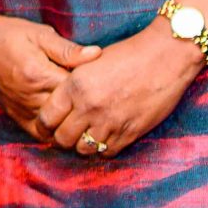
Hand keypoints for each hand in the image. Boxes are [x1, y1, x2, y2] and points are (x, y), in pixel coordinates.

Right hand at [0, 0, 100, 137]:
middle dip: (87, 112)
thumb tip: (98, 54)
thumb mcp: (39, 34)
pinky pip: (40, 134)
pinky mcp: (15, 115)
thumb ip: (68, 49)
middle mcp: (30, 97)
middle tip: (105, 105)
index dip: (95, 91)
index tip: (107, 85)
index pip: (77, 93)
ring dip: (73, 126)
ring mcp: (21, 109)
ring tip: (89, 118)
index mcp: (39, 76)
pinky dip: (56, 133)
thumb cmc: (9, 33)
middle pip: (69, 115)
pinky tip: (68, 126)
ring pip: (56, 129)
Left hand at [33, 28, 199, 158]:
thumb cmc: (128, 55)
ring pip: (83, 149)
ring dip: (81, 146)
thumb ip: (72, 84)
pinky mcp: (130, 132)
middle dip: (60, 139)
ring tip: (83, 138)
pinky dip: (102, 148)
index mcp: (74, 86)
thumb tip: (57, 101)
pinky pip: (107, 152)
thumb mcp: (89, 63)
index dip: (43, 126)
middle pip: (62, 139)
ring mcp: (110, 122)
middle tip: (64, 135)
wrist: (165, 57)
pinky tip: (103, 139)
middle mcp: (89, 106)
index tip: (45, 128)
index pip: (46, 119)